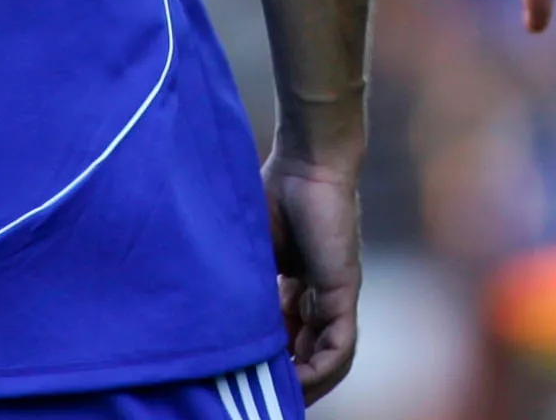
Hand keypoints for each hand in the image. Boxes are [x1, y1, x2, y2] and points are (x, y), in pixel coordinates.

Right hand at [264, 153, 360, 401]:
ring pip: (329, 358)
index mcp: (297, 284)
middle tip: (257, 395)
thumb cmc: (275, 192)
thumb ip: (243, 284)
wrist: (307, 160)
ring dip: (305, 382)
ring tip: (278, 395)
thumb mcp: (250, 251)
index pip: (288, 337)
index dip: (269, 360)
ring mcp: (334, 295)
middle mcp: (319, 295)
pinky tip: (296, 379)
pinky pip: (340, 346)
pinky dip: (321, 370)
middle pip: (309, 354)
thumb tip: (212, 321)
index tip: (243, 374)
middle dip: (287, 379)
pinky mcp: (343, 290)